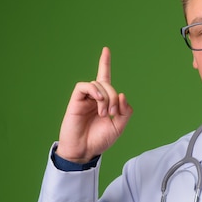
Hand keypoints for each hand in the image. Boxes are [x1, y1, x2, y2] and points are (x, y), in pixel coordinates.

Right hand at [55, 47, 132, 163]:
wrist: (84, 150)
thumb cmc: (99, 139)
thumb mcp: (119, 126)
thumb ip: (125, 111)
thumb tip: (122, 94)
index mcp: (104, 101)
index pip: (105, 78)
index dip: (104, 64)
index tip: (106, 50)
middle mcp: (94, 97)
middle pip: (108, 84)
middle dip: (114, 97)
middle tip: (112, 112)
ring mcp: (85, 98)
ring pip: (98, 85)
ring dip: (106, 98)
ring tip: (104, 114)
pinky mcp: (75, 101)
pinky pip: (84, 86)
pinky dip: (94, 91)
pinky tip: (98, 102)